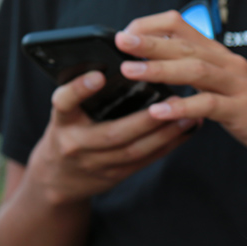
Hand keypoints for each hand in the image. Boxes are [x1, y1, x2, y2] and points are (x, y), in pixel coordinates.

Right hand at [25, 69, 199, 204]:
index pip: (64, 103)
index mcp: (62, 122)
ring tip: (188, 116)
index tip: (99, 76)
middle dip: (145, 119)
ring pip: (134, 151)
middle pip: (112, 134)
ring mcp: (95, 164)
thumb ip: (84, 96)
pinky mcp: (114, 176)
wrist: (58, 179)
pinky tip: (186, 132)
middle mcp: (75, 144)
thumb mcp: (67, 114)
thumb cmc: (68, 132)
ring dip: (165, 134)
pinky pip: (144, 161)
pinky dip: (168, 146)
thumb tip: (124, 66)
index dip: (79, 89)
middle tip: (173, 100)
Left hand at [115, 11, 246, 175]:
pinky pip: (209, 105)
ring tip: (131, 71)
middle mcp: (229, 64)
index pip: (182, 26)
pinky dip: (182, 106)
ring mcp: (238, 86)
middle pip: (184, 45)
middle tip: (120, 42)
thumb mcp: (225, 86)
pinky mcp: (243, 112)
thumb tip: (162, 66)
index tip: (126, 34)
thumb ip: (198, 74)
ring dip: (160, 69)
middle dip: (149, 42)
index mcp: (221, 56)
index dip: (152, 27)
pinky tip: (160, 110)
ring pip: (195, 70)